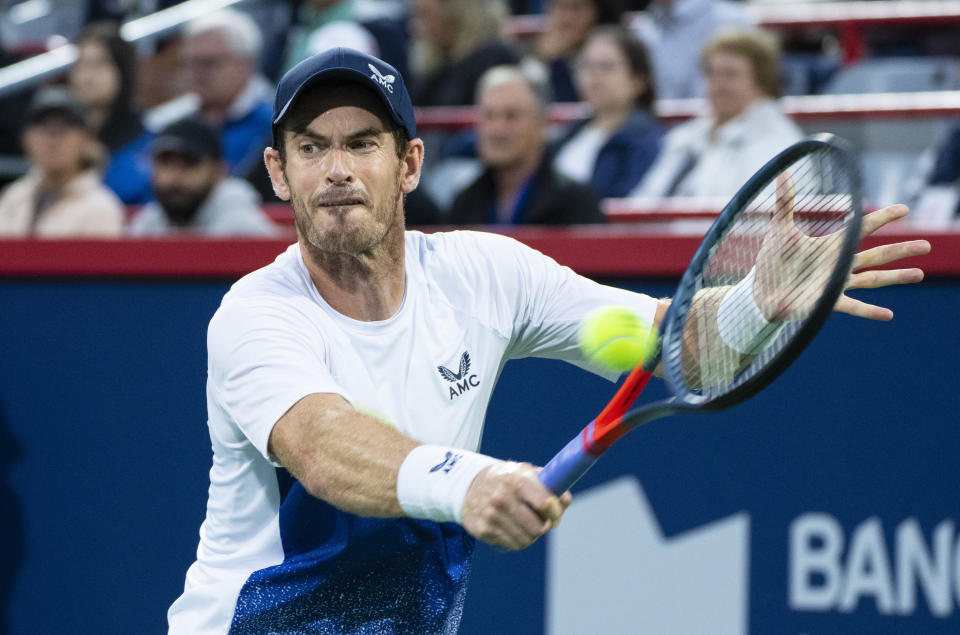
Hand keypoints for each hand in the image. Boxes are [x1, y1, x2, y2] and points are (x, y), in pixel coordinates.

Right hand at [460, 461, 571, 549]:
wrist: (468, 486)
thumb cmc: (507, 479)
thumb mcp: (526, 472)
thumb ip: (550, 484)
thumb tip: (564, 501)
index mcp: (515, 479)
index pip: (544, 503)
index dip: (555, 511)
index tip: (554, 511)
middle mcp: (502, 498)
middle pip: (539, 528)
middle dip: (545, 525)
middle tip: (541, 519)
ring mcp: (491, 516)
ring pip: (528, 539)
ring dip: (532, 534)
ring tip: (526, 522)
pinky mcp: (484, 531)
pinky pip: (514, 545)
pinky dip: (518, 539)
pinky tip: (512, 526)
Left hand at [753, 173, 929, 320]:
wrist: (760, 290)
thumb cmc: (773, 260)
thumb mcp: (780, 229)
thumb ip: (785, 202)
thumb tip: (783, 172)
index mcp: (831, 246)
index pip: (862, 228)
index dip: (882, 218)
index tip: (904, 209)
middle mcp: (839, 265)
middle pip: (876, 255)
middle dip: (900, 250)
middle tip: (926, 244)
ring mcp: (836, 284)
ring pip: (871, 279)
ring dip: (895, 277)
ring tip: (920, 274)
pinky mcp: (827, 302)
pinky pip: (852, 306)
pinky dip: (870, 311)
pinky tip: (889, 314)